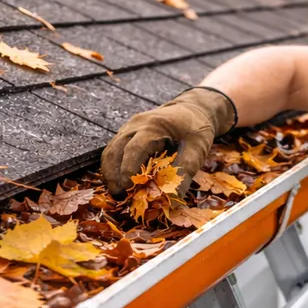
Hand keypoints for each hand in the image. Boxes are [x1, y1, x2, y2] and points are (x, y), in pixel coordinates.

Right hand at [101, 87, 236, 197]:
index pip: (134, 149)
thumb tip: (173, 198)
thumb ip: (185, 170)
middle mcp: (136, 125)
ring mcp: (128, 128)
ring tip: (118, 194)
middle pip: (115, 150)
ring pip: (110, 151)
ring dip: (110, 173)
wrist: (191, 109)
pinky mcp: (126, 134)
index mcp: (153, 126)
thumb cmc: (195, 129)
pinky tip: (120, 183)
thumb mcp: (197, 148)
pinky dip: (113, 168)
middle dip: (114, 175)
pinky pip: (113, 151)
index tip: (129, 189)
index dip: (129, 170)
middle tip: (119, 197)